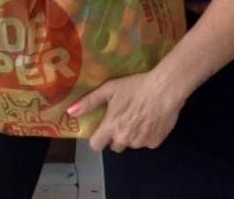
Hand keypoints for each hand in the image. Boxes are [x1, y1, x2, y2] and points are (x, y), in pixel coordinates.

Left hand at [68, 71, 183, 151]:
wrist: (164, 90)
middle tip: (123, 118)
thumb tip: (69, 112)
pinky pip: (147, 142)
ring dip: (132, 134)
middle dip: (117, 135)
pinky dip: (148, 134)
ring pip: (132, 143)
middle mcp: (124, 139)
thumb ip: (89, 102)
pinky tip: (151, 119)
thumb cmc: (135, 87)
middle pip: (115, 145)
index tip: (102, 129)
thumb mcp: (110, 89)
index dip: (98, 138)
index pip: (96, 145)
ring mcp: (140, 143)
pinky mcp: (155, 142)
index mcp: (111, 128)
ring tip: (139, 115)